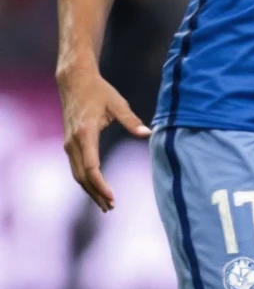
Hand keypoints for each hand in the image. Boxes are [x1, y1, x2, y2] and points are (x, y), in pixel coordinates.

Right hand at [58, 67, 150, 211]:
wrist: (74, 81)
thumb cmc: (99, 91)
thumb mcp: (117, 103)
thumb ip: (132, 120)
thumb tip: (148, 133)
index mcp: (86, 133)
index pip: (92, 167)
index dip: (101, 185)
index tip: (112, 197)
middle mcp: (74, 142)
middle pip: (83, 176)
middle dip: (96, 193)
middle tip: (111, 207)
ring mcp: (69, 144)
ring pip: (77, 174)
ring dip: (90, 190)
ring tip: (105, 203)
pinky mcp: (69, 143)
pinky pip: (76, 167)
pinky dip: (85, 180)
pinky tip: (95, 188)